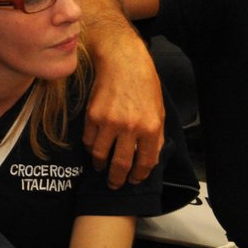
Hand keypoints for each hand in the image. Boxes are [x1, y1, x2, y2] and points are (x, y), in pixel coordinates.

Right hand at [82, 28, 163, 186]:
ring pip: (101, 155)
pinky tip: (95, 148)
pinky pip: (89, 140)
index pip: (145, 162)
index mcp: (151, 127)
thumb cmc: (144, 85)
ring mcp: (109, 122)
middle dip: (117, 179)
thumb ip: (155, 136)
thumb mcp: (159, 111)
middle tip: (114, 184)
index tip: (133, 180)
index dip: (138, 175)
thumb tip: (148, 158)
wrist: (123, 63)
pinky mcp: (92, 116)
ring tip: (101, 167)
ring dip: (100, 165)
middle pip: (120, 164)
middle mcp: (130, 127)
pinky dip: (91, 147)